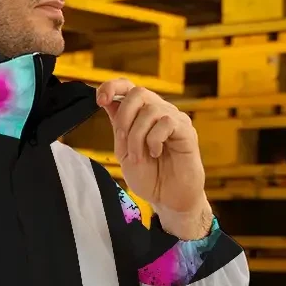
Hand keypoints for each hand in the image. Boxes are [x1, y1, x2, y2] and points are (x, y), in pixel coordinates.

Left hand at [97, 81, 211, 239]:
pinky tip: (156, 153)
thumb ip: (118, 128)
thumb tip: (107, 102)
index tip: (100, 100)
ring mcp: (173, 118)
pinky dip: (154, 140)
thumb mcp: (124, 152)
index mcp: (140, 116)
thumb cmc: (149, 177)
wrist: (168, 198)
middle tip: (123, 141)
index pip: (128, 87)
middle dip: (124, 117)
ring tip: (140, 157)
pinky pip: (166, 122)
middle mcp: (158, 112)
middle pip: (138, 92)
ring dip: (138, 136)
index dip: (112, 87)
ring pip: (150, 110)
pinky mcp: (186, 129)